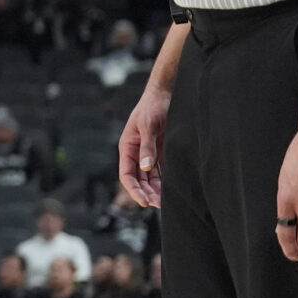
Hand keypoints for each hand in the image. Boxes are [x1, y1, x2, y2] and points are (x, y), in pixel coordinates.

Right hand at [117, 81, 168, 207]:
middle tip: (158, 204)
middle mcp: (136, 152)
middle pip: (138, 179)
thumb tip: (145, 168)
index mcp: (127, 147)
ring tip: (165, 201)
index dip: (133, 189)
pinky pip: (161, 170)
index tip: (143, 201)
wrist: (165, 93)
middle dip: (146, 192)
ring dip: (155, 189)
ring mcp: (149, 152)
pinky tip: (171, 188)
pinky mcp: (161, 151)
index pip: (126, 174)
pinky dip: (164, 180)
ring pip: (149, 177)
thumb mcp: (149, 126)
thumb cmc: (153, 106)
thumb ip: (148, 147)